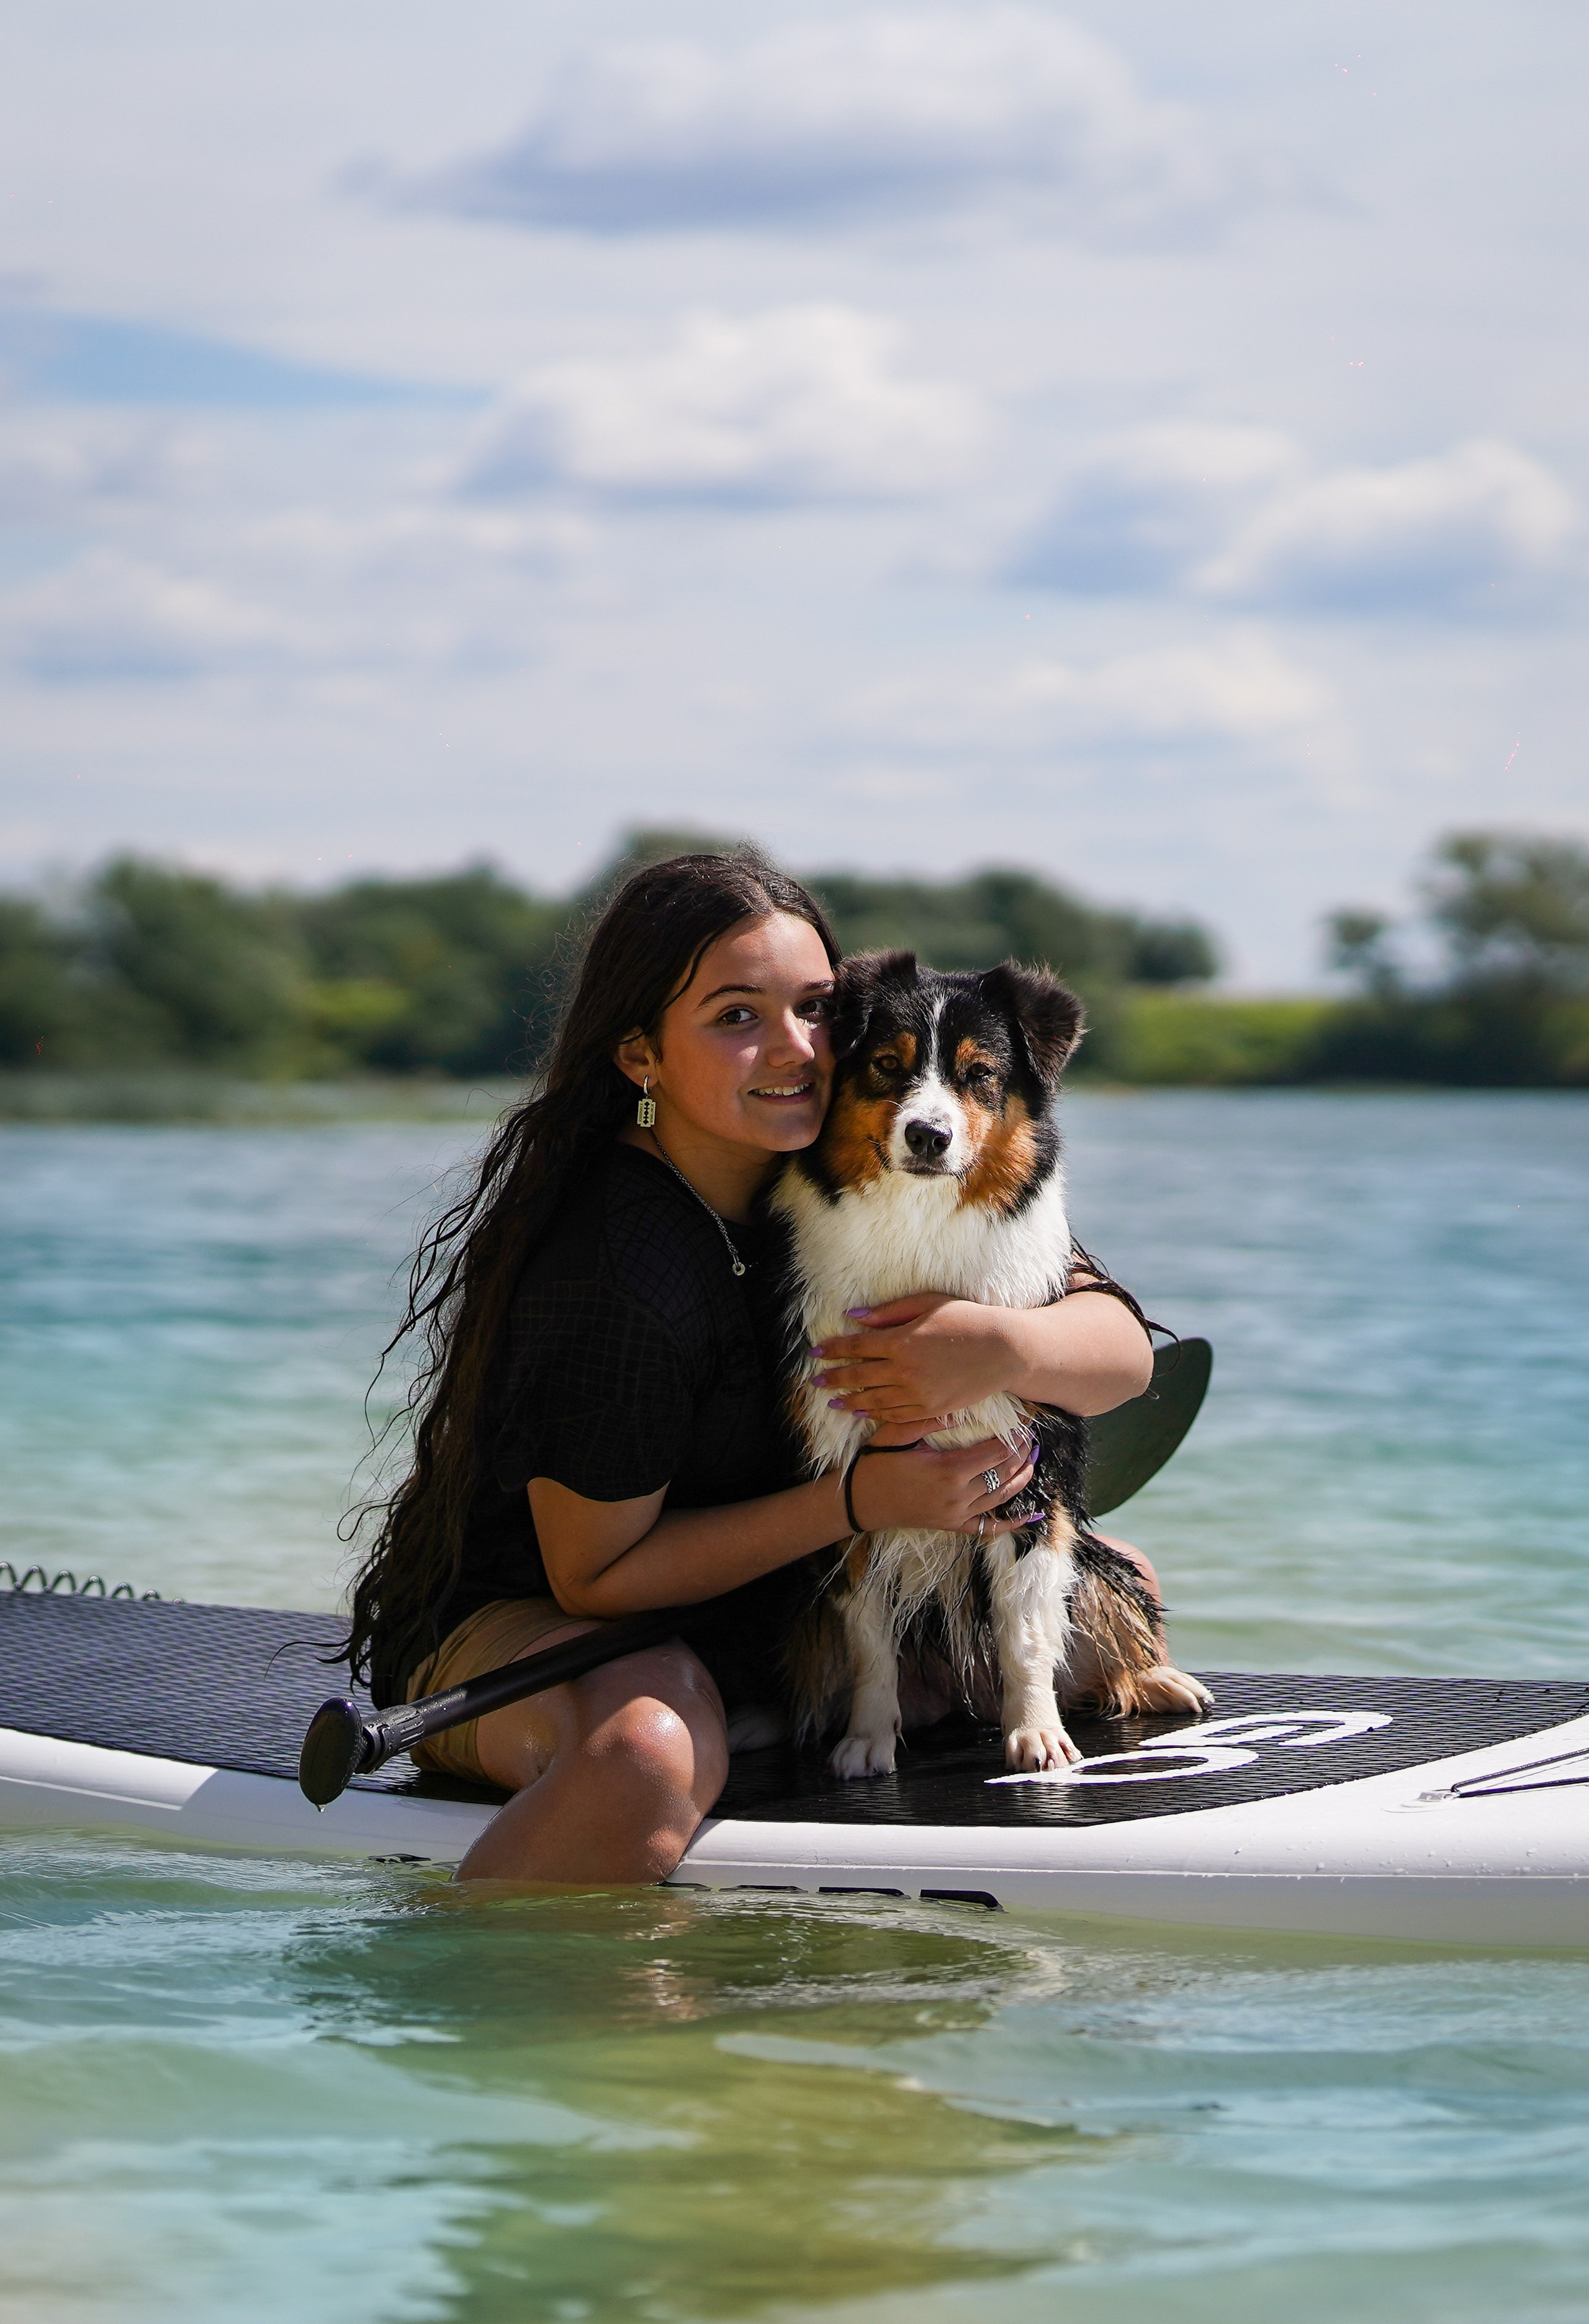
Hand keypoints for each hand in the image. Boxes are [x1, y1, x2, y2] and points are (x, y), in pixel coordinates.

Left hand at [811, 1293, 1015, 1427]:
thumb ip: (888, 1312)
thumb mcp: (926, 1304)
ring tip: (832, 1402)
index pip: (856, 1346)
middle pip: (859, 1376)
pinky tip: (862, 1412)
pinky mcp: (931, 1409)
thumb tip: (854, 1317)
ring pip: (874, 1400)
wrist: (1004, 1349)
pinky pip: (896, 1415)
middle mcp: (905, 1371)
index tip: (815, 1353)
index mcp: (901, 1341)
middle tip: (815, 1382)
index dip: (833, 1350)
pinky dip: (875, 1414)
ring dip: (849, 1401)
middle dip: (834, 1378)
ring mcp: (918, 1394)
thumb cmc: (966, 1318)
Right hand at [845, 1431, 1037, 1538]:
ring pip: (1001, 1497)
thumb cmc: (876, 1463)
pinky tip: (1030, 1515)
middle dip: (1021, 1454)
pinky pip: (988, 1528)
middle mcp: (958, 1495)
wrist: (860, 1501)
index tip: (1023, 1424)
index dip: (1012, 1438)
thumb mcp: (896, 1433)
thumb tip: (960, 1409)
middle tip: (1030, 1438)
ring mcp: (957, 1514)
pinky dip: (1011, 1524)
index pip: (994, 1452)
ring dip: (1022, 1479)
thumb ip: (928, 1420)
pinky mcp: (952, 1525)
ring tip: (1032, 1460)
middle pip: (1003, 1473)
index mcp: (948, 1469)